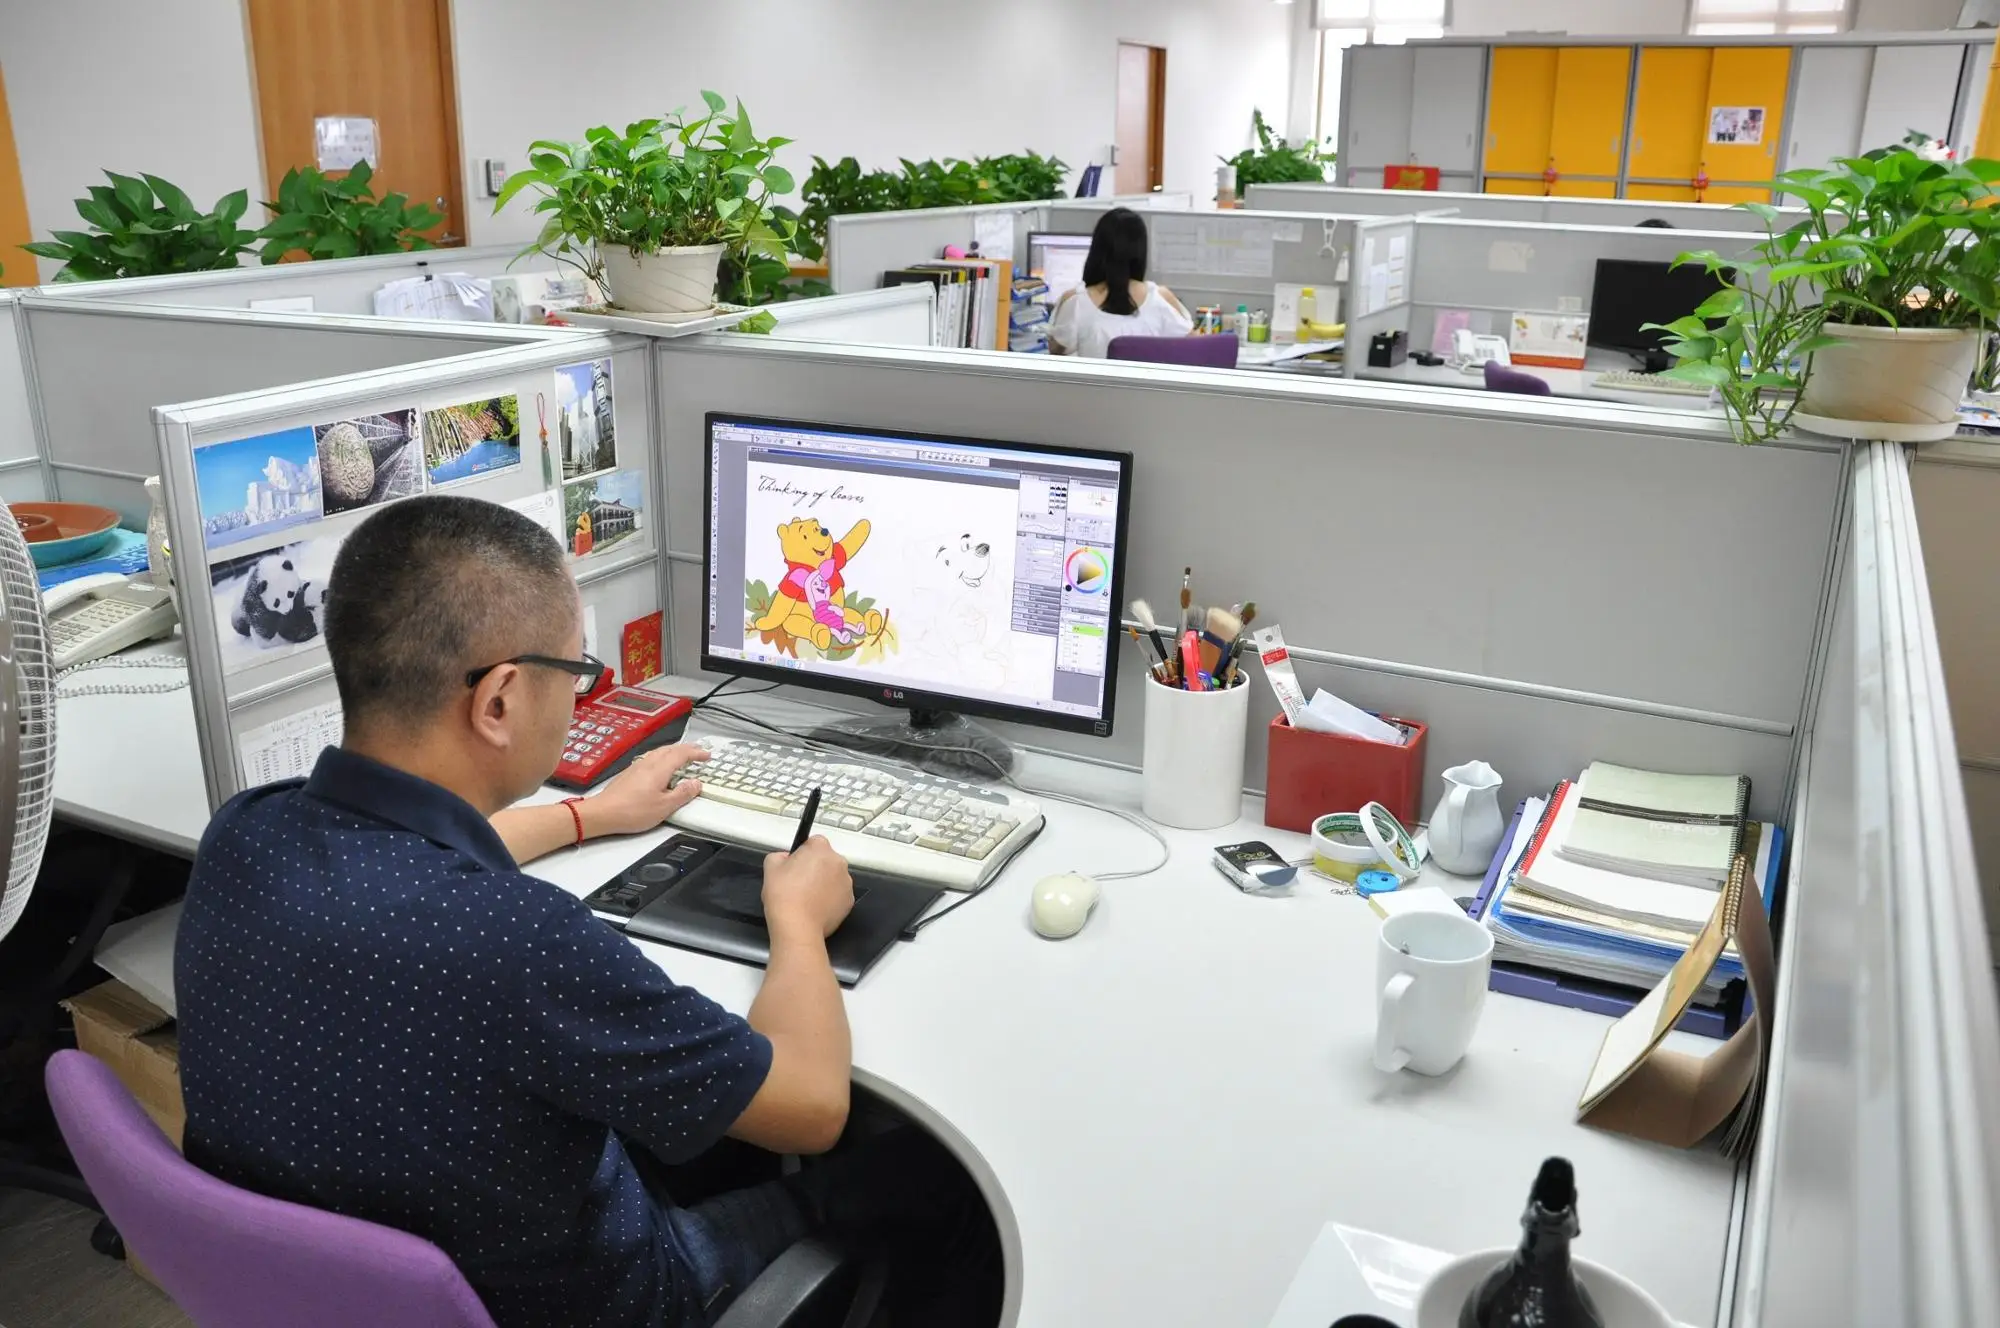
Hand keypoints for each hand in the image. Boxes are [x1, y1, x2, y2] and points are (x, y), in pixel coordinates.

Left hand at [584, 745, 707, 837]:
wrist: (603, 812)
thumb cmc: (633, 811)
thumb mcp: (664, 807)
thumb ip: (682, 794)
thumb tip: (696, 783)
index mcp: (659, 769)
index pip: (682, 754)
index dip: (696, 753)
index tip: (707, 755)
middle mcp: (648, 763)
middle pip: (670, 749)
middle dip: (686, 748)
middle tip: (698, 751)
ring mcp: (637, 766)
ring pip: (659, 752)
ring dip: (673, 750)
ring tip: (682, 754)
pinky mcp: (629, 772)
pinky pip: (650, 757)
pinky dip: (662, 756)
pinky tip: (660, 764)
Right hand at [763, 837, 854, 940]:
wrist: (797, 926)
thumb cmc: (784, 895)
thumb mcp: (770, 866)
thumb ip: (779, 855)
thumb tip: (785, 858)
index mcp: (821, 849)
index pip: (813, 842)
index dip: (802, 853)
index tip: (794, 865)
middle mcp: (838, 862)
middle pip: (826, 859)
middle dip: (814, 867)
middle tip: (797, 882)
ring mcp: (846, 882)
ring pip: (833, 877)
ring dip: (823, 883)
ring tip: (805, 897)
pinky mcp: (849, 901)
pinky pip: (838, 894)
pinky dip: (829, 898)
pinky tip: (815, 907)